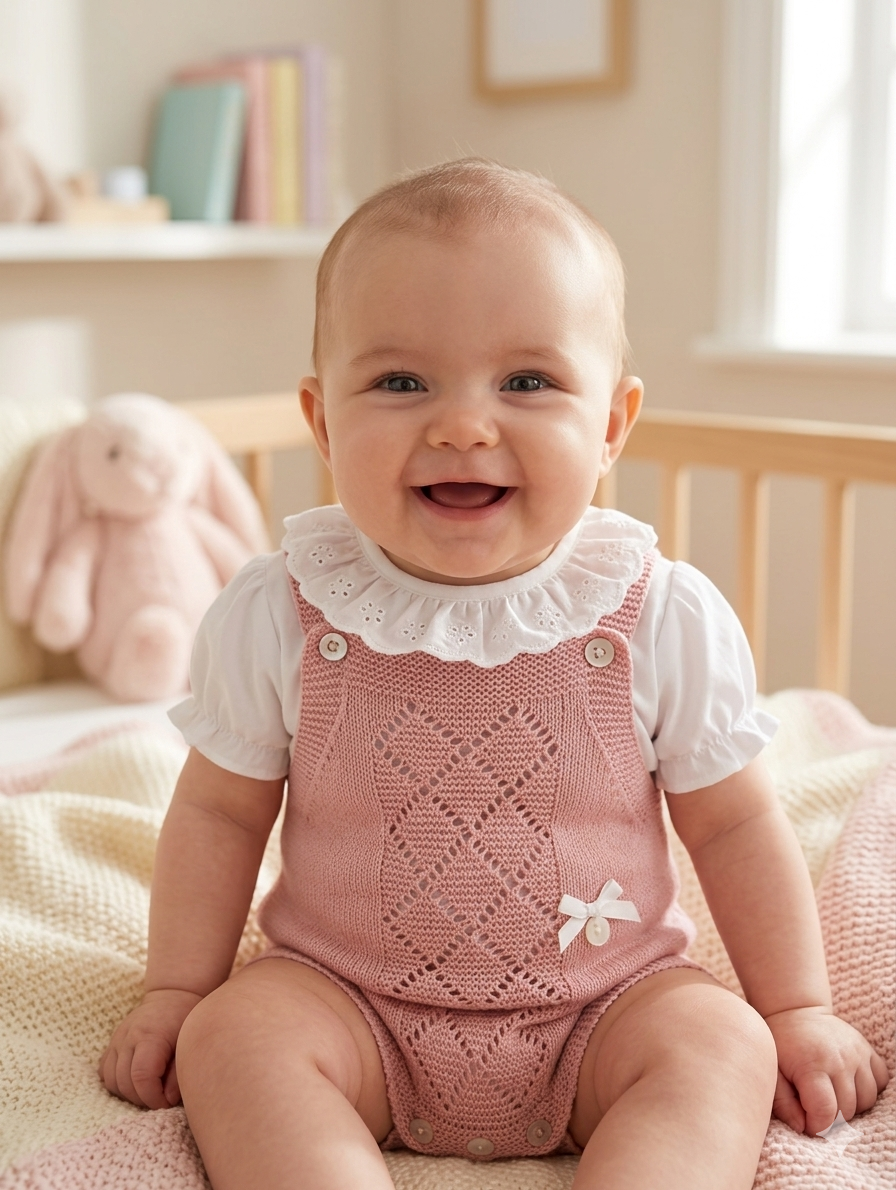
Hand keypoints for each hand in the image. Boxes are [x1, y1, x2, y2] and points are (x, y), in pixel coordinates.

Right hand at [99, 988, 202, 1108]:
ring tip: (150, 1091)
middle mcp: (128, 1037)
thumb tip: (167, 1099)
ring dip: (129, 1094)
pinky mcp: (112, 1044)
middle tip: (162, 1099)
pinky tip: (135, 1083)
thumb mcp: (189, 1043)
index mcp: (150, 1035)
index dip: (153, 1097)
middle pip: (124, 1082)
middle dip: (143, 1099)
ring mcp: (117, 1040)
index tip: (168, 1102)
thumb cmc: (186, 1019)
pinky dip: (117, 1084)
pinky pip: (105, 1072)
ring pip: (111, 1081)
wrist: (174, 995)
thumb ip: (179, 1073)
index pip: (141, 1076)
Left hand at [765, 1006, 889, 1134]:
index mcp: (812, 1065)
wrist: (795, 1011)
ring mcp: (857, 1053)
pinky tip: (849, 1084)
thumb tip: (802, 1128)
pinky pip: (880, 1081)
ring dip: (851, 1106)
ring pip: (867, 1100)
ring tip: (831, 1095)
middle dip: (831, 1119)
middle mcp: (839, 1059)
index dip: (817, 1127)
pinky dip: (868, 1090)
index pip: (825, 1112)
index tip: (807, 1123)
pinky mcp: (867, 1050)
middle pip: (847, 1111)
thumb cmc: (780, 1045)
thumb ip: (783, 1103)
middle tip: (815, 1108)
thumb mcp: (772, 1072)